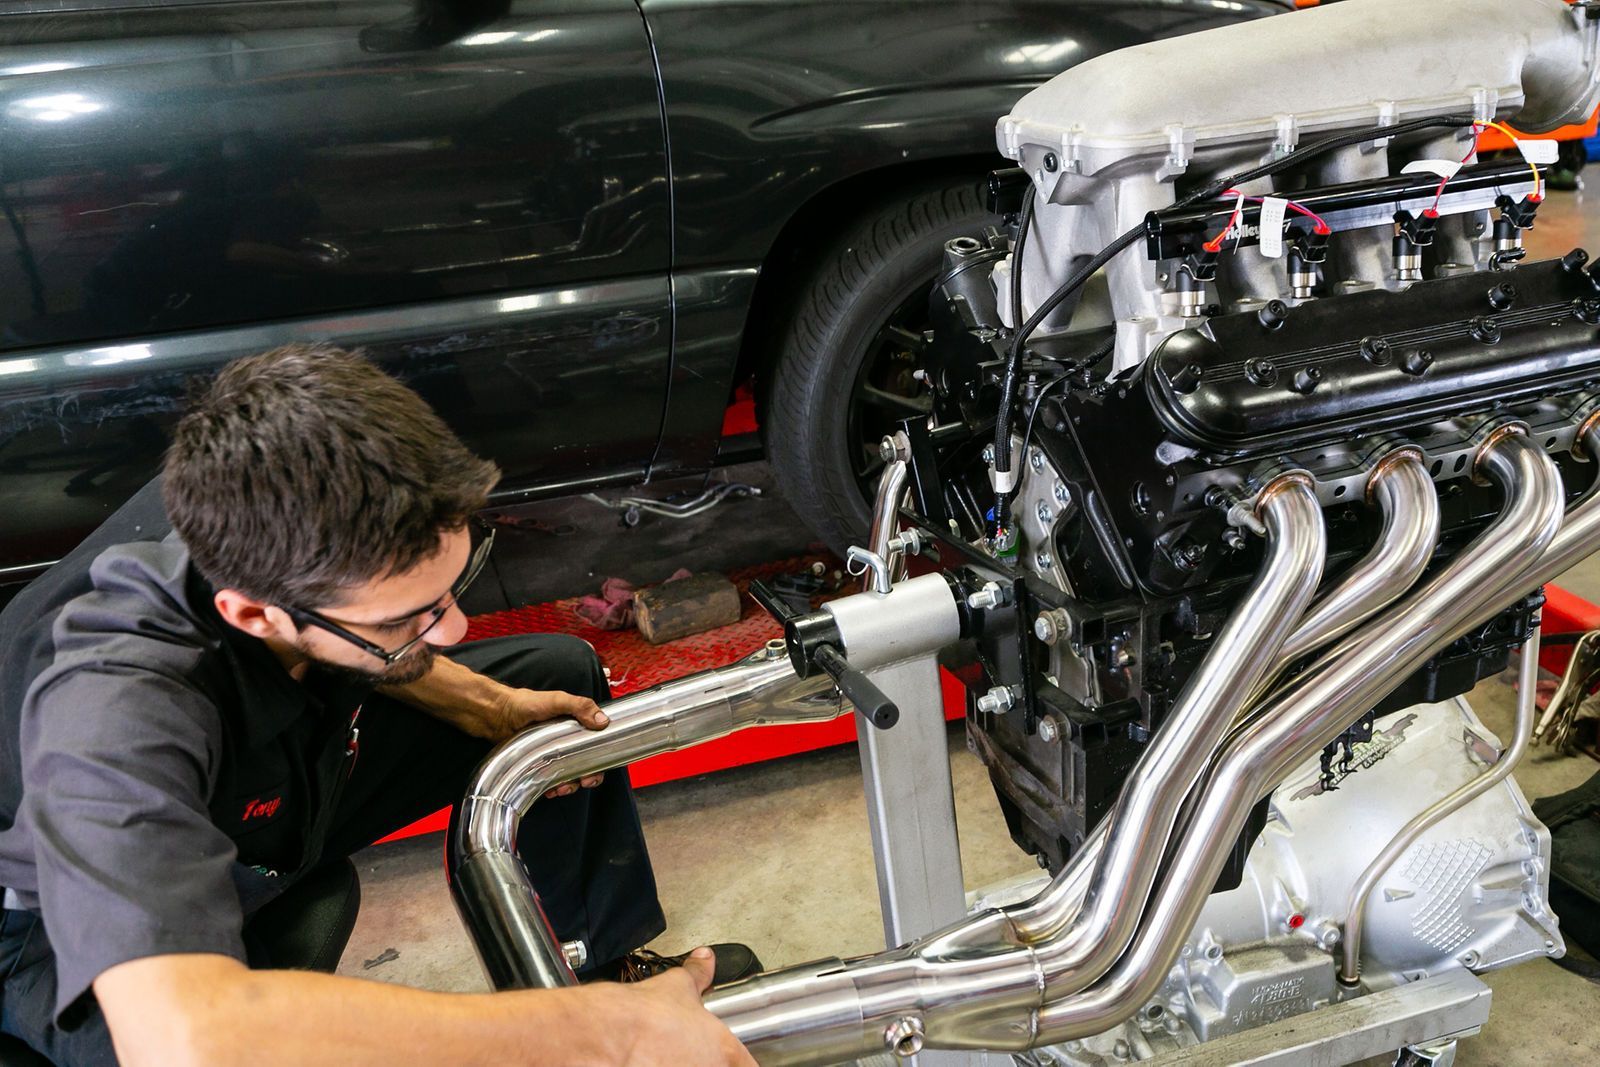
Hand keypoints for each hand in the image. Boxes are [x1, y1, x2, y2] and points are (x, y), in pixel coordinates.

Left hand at [493, 688, 609, 796]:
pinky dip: (552, 788)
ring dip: (569, 785)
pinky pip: (549, 781)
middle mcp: (564, 742)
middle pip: (584, 765)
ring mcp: (550, 754)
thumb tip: (602, 721)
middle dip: (587, 777)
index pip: (595, 745)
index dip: (601, 760)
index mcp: (575, 726)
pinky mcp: (536, 764)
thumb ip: (580, 706)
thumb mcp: (556, 700)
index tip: (599, 769)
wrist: (497, 714)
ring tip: (562, 787)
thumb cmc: (524, 703)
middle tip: (584, 781)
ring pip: (567, 776)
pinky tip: (549, 789)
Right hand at [594, 948, 756, 1066]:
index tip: (731, 1058)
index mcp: (724, 1050)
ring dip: (682, 1065)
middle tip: (685, 1052)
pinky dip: (657, 1066)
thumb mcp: (677, 986)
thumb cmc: (642, 1016)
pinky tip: (649, 1060)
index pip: (750, 1066)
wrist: (606, 1034)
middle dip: (704, 1062)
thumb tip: (705, 958)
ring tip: (662, 1056)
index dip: (739, 1061)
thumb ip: (698, 974)